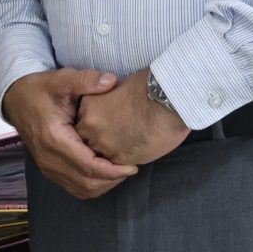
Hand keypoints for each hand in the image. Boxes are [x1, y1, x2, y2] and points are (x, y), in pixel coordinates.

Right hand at [0, 67, 137, 200]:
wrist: (16, 98)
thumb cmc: (40, 89)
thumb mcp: (61, 79)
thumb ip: (86, 80)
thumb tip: (111, 81)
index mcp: (54, 139)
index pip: (89, 166)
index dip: (114, 170)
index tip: (133, 165)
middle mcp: (49, 159)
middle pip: (88, 183)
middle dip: (113, 180)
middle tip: (131, 168)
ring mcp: (47, 167)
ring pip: (82, 190)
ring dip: (104, 185)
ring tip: (120, 171)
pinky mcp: (49, 169)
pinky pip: (74, 188)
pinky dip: (92, 186)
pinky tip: (104, 173)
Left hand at [75, 69, 189, 168]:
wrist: (167, 100)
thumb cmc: (149, 86)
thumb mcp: (119, 85)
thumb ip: (108, 99)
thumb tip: (113, 105)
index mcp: (88, 105)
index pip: (85, 120)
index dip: (98, 122)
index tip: (110, 122)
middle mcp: (91, 126)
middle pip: (87, 139)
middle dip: (100, 138)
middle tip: (119, 135)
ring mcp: (104, 144)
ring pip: (99, 155)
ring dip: (111, 151)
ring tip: (128, 144)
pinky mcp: (120, 159)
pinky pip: (115, 166)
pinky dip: (123, 161)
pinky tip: (136, 153)